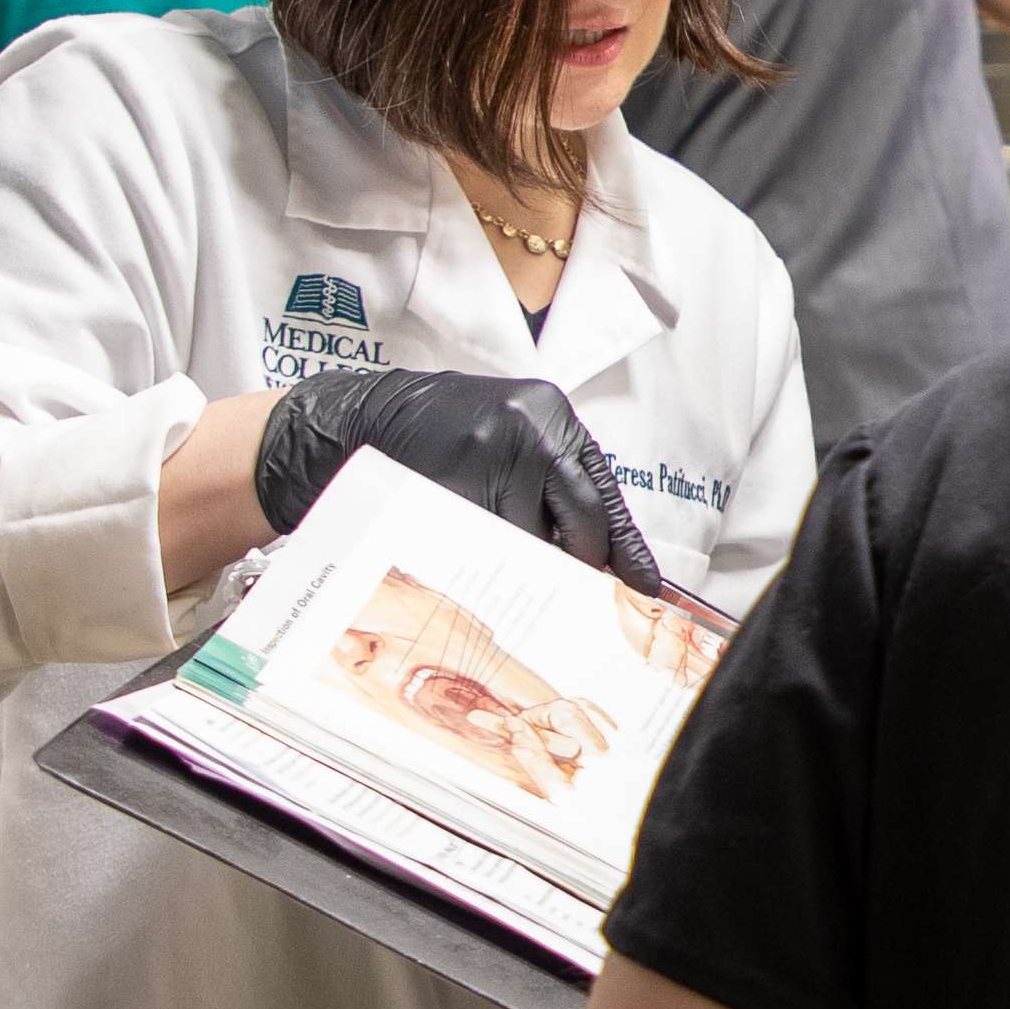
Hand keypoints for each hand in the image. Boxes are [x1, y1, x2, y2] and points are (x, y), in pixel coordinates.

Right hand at [254, 368, 663, 591]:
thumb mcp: (515, 437)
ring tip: (507, 570)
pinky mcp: (447, 483)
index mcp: (552, 418)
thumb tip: (600, 560)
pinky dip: (485, 564)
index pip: (603, 495)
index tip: (645, 588)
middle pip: (580, 520)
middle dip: (579, 564)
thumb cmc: (447, 434)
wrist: (364, 414)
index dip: (625, 547)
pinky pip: (483, 545)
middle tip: (574, 594)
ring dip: (526, 566)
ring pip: (529, 540)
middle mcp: (530, 431)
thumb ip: (556, 484)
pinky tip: (475, 564)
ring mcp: (488, 456)